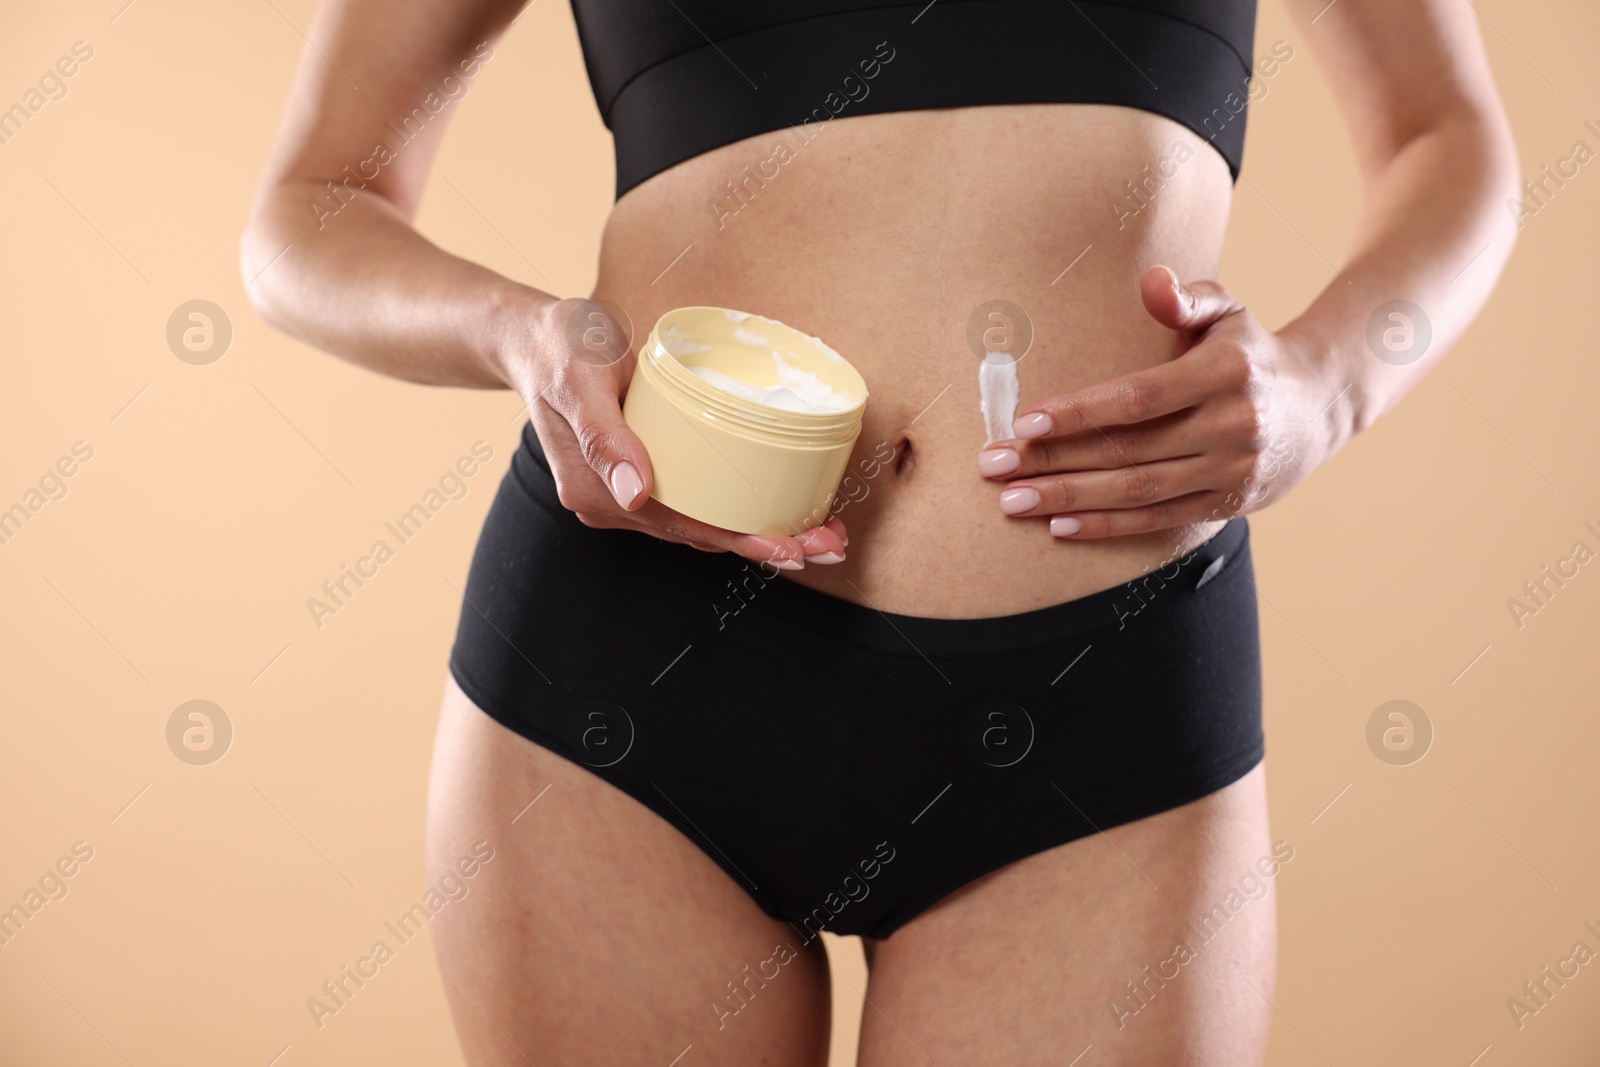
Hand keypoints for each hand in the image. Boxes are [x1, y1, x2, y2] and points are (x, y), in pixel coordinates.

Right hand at [515, 297, 847, 567]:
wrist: (535, 337)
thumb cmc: (561, 346)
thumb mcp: (578, 377)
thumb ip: (602, 433)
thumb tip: (633, 492)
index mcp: (595, 490)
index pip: (680, 525)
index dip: (738, 539)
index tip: (789, 547)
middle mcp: (613, 503)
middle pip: (700, 533)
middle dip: (766, 544)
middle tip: (830, 547)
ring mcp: (628, 494)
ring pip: (703, 524)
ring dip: (762, 533)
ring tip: (822, 536)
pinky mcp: (645, 477)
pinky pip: (697, 502)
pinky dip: (740, 510)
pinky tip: (782, 510)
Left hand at [977, 265, 1330, 538]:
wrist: (1318, 406)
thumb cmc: (1249, 351)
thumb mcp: (1227, 311)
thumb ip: (1185, 299)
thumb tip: (1151, 281)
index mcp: (1225, 372)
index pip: (1140, 397)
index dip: (1080, 412)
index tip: (1026, 421)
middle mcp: (1232, 425)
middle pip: (1128, 450)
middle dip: (1054, 461)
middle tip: (994, 466)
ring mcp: (1230, 471)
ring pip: (1137, 491)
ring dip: (1068, 499)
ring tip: (1012, 500)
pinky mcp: (1226, 504)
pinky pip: (1157, 519)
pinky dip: (1106, 526)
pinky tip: (1059, 525)